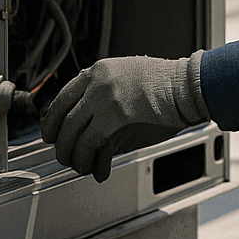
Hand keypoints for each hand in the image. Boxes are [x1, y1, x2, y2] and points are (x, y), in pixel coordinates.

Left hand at [40, 55, 207, 181]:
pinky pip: (90, 145)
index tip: (51, 131)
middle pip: (63, 118)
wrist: (187, 86)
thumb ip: (106, 90)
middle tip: (61, 152)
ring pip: (73, 135)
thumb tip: (90, 114)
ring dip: (72, 155)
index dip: (53, 119)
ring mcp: (104, 100)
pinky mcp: (113, 119)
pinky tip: (92, 168)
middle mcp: (97, 83)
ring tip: (77, 164)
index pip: (63, 96)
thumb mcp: (128, 75)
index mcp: (99, 71)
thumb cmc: (167, 84)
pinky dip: (89, 161)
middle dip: (59, 141)